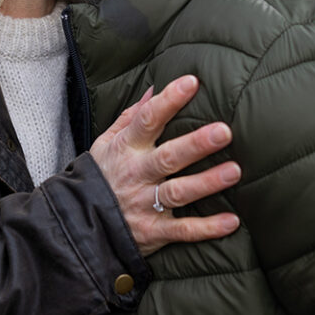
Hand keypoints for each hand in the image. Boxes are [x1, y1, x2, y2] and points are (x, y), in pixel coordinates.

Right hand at [90, 75, 240, 256]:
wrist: (79, 225)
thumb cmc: (100, 177)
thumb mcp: (105, 143)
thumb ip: (131, 118)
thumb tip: (153, 89)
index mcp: (126, 149)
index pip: (147, 120)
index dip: (168, 101)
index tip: (191, 83)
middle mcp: (136, 174)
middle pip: (168, 156)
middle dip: (196, 144)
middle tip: (224, 131)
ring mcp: (144, 204)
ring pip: (178, 192)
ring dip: (207, 182)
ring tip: (234, 171)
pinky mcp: (152, 231)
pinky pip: (182, 230)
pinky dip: (207, 228)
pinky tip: (231, 221)